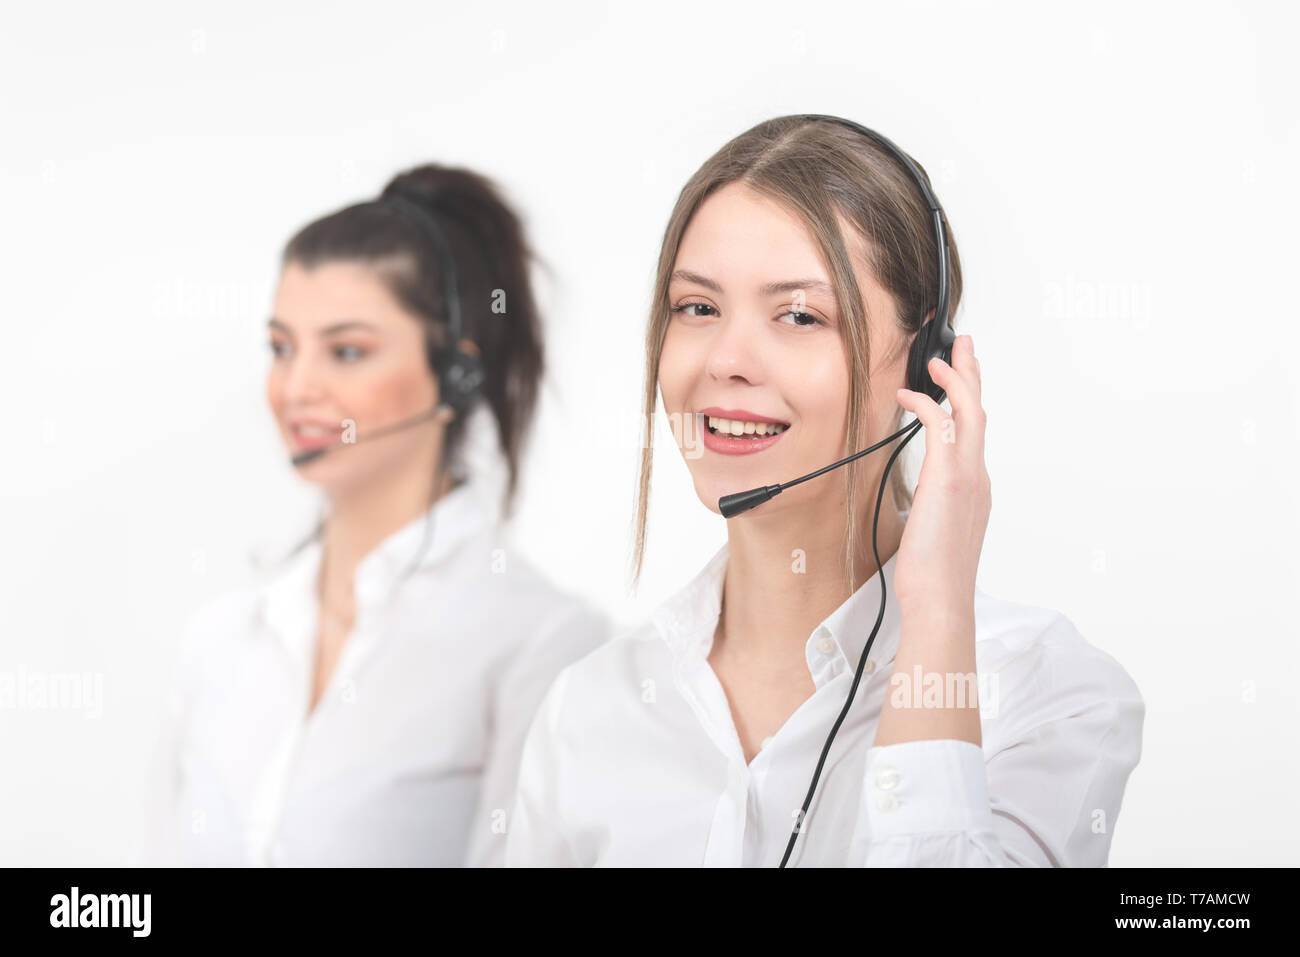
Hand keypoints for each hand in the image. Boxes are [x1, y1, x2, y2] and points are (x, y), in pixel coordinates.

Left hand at [891, 334, 990, 614]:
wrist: (940, 599)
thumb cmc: (934, 575)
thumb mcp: (937, 533)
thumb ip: (936, 508)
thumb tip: (924, 504)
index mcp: (976, 489)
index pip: (975, 434)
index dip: (969, 403)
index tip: (960, 381)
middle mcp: (978, 478)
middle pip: (981, 412)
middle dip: (972, 375)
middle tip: (964, 346)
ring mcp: (967, 477)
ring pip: (970, 412)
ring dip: (956, 378)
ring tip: (941, 355)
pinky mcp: (948, 478)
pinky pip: (941, 427)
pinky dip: (928, 404)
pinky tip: (910, 394)